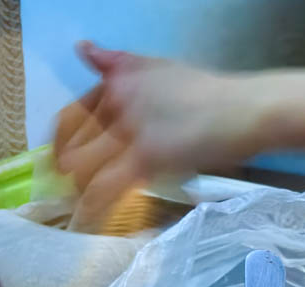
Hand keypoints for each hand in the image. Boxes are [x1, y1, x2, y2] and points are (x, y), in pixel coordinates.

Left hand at [53, 42, 267, 225]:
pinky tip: (90, 220)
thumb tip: (82, 48)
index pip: (71, 117)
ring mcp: (129, 131)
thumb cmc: (209, 93)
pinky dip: (94, 207)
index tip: (61, 161)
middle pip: (71, 146)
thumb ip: (118, 63)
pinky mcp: (145, 159)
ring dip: (78, 193)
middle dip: (66, 174)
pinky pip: (105, 188)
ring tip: (80, 211)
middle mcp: (115, 103)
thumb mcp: (159, 66)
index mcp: (116, 82)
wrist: (243, 110)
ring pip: (83, 169)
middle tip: (69, 193)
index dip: (61, 143)